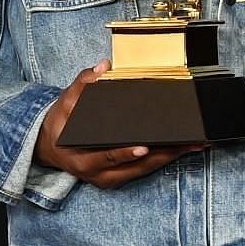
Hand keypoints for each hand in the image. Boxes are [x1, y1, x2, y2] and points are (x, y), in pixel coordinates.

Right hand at [32, 61, 197, 187]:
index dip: (125, 153)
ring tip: (194, 144)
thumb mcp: (66, 102)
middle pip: (135, 166)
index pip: (106, 156)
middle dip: (163, 154)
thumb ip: (83, 84)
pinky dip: (163, 159)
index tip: (144, 147)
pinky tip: (181, 148)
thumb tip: (103, 66)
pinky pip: (143, 170)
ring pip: (144, 170)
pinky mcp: (117, 178)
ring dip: (170, 157)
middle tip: (188, 142)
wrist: (50, 147)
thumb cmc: (61, 123)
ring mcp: (108, 178)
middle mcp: (96, 173)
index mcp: (81, 157)